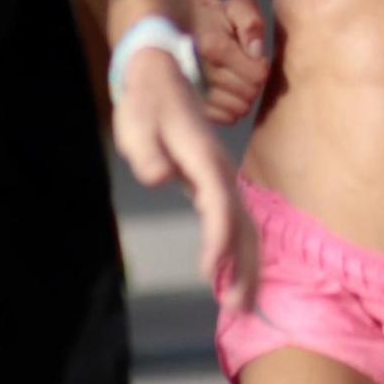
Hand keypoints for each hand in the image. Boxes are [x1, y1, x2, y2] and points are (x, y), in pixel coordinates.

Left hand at [112, 50, 259, 308]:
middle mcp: (222, 171)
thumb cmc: (146, 103)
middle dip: (244, 267)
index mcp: (205, 159)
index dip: (219, 242)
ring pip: (246, 226)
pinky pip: (236, 222)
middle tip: (239, 308)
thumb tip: (158, 176)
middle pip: (243, 224)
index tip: (211, 274)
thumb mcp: (136, 123)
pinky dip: (240, 251)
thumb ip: (146, 152)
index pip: (219, 206)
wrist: (160, 76)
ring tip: (241, 303)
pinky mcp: (217, 184)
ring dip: (247, 265)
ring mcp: (223, 178)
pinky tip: (233, 275)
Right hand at [191, 0, 268, 124]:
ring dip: (242, 97)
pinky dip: (229, 108)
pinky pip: (224, 118)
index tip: (253, 59)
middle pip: (249, 94)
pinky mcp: (190, 106)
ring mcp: (193, 92)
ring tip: (232, 79)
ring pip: (238, 110)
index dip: (261, 67)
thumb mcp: (235, 8)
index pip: (257, 75)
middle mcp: (201, 72)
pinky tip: (222, 91)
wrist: (174, 26)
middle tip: (243, 69)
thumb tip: (256, 52)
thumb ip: (251, 22)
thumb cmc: (211, 17)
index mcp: (214, 47)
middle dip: (253, 82)